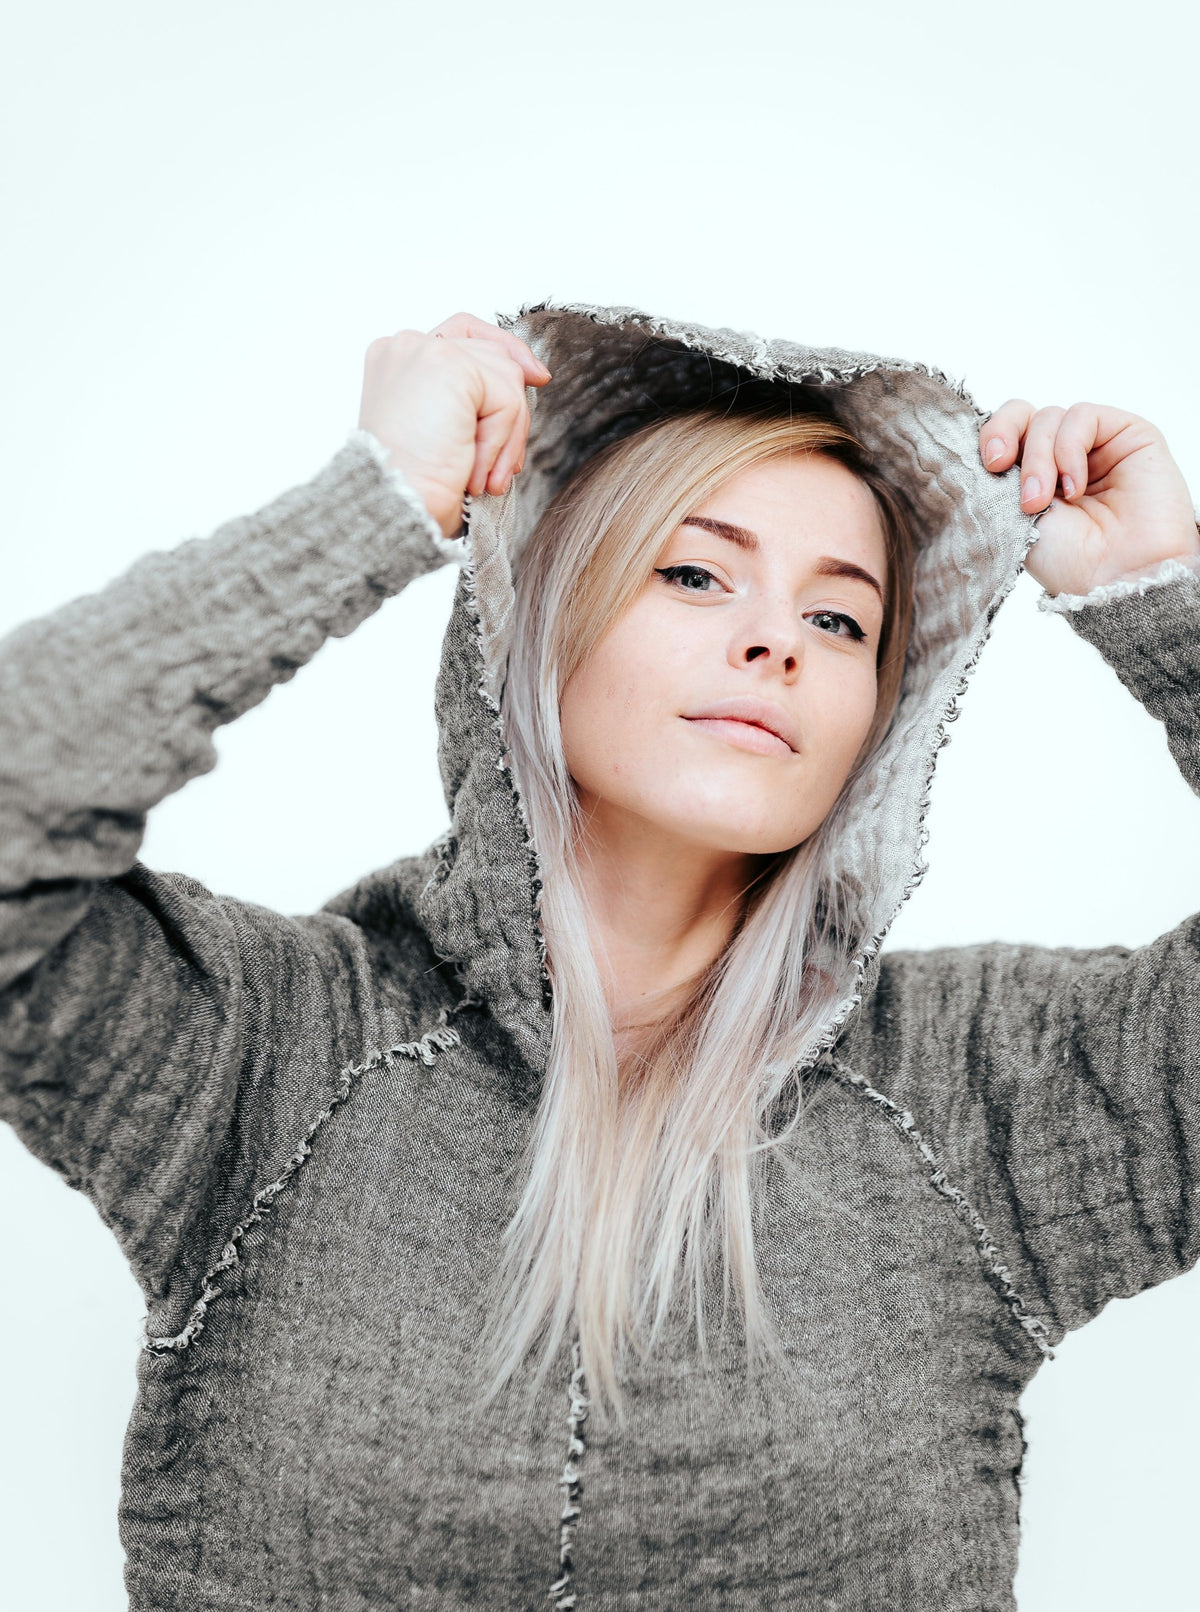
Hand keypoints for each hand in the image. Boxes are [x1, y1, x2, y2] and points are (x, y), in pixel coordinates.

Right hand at [357, 311, 550, 539]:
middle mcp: (406, 346)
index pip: (463, 331)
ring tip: (487, 481)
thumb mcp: (448, 432)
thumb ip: (477, 395)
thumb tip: (536, 375)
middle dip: (511, 412)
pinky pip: (505, 399)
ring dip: (507, 438)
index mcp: (397, 360)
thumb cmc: (416, 489)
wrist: (395, 511)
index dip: (504, 349)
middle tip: (507, 469)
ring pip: (506, 377)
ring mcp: (424, 350)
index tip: (538, 379)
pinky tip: (477, 475)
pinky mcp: (448, 365)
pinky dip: (501, 443)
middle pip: (492, 353)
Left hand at [978, 400, 1199, 596]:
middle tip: (999, 468)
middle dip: (1005, 436)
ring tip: (1041, 501)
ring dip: (1038, 457)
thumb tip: (977, 446)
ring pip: (1050, 417)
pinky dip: (1068, 449)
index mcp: (1034, 476)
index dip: (992, 434)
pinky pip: (1082, 415)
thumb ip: (995, 478)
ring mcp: (1097, 445)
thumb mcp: (1011, 517)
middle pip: (1024, 414)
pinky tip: (1075, 488)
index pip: (1006, 431)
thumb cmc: (1068, 561)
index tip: (989, 464)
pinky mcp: (1128, 434)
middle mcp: (1064, 458)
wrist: (1117, 578)